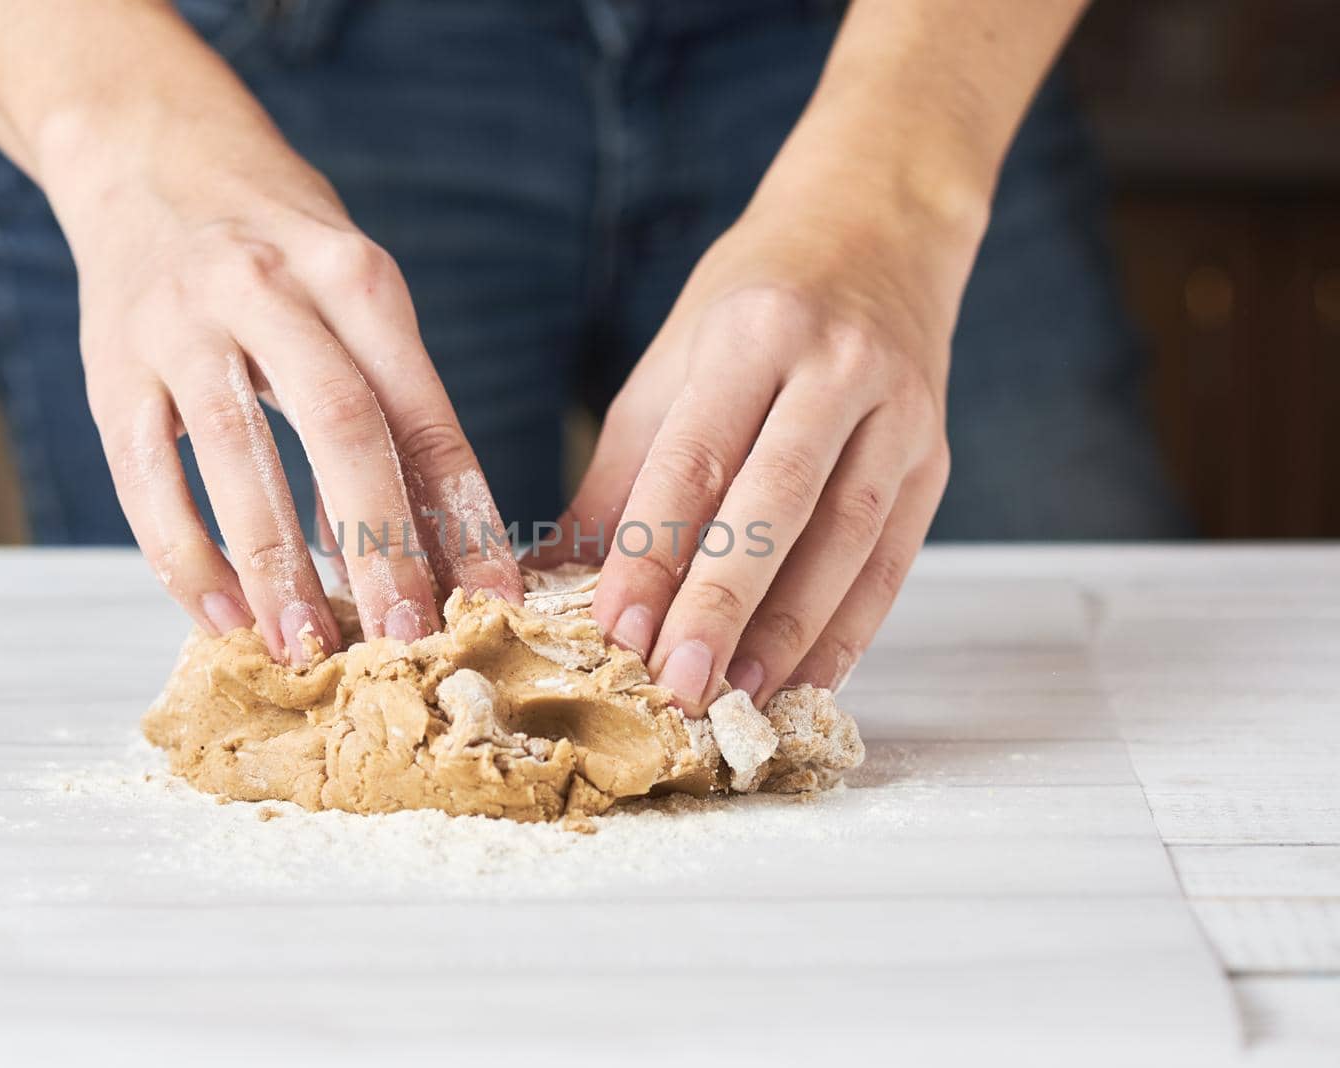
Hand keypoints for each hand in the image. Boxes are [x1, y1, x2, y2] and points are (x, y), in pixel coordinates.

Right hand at [43, 86, 519, 661]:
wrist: (151, 157)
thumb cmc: (281, 250)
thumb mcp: (354, 296)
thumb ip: (390, 407)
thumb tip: (433, 550)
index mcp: (355, 277)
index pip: (423, 412)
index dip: (464, 515)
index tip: (492, 599)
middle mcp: (270, 290)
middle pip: (341, 428)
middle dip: (381, 545)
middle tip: (408, 639)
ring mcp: (182, 327)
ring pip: (237, 458)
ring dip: (278, 567)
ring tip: (311, 648)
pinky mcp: (112, 370)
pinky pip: (146, 478)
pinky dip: (186, 556)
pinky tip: (223, 614)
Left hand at [555, 156, 981, 710]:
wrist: (877, 231)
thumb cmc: (754, 304)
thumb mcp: (671, 366)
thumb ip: (620, 478)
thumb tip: (552, 580)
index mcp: (755, 332)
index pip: (697, 456)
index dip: (654, 550)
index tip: (614, 628)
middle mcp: (838, 367)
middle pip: (777, 502)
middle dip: (723, 602)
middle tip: (677, 684)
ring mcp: (901, 414)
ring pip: (847, 538)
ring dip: (790, 631)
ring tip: (736, 697)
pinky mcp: (935, 458)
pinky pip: (893, 560)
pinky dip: (850, 629)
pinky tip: (807, 681)